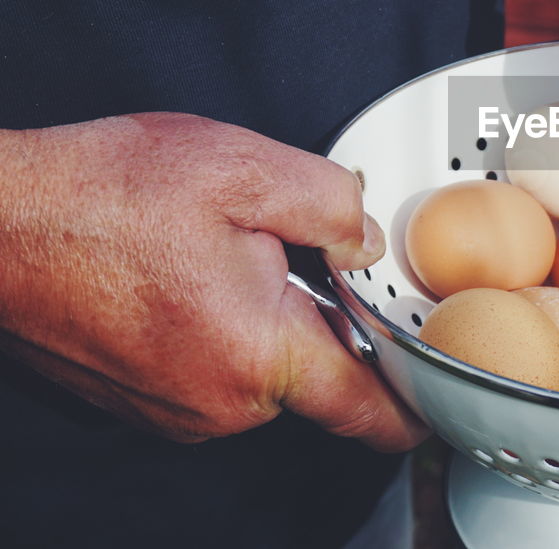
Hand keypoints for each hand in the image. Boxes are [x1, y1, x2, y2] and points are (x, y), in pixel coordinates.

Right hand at [0, 113, 426, 450]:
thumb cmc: (101, 196)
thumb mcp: (244, 169)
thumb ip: (332, 206)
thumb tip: (364, 242)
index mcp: (260, 354)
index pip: (367, 407)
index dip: (412, 405)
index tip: (438, 399)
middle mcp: (219, 402)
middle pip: (314, 372)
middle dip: (318, 317)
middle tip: (282, 253)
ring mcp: (174, 408)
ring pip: (260, 369)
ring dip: (261, 319)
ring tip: (212, 256)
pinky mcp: (141, 400)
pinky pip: (211, 371)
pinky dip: (216, 330)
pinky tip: (184, 277)